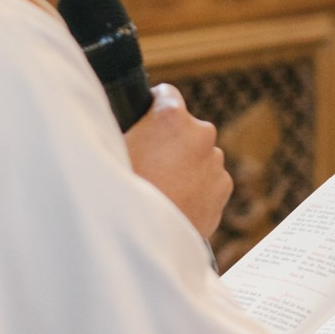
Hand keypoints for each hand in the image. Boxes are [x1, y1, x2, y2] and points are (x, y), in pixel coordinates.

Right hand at [124, 84, 231, 237]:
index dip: (153, 106)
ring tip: (161, 188)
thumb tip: (129, 125)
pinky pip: (209, 180)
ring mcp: (215, 161)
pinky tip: (175, 201)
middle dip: (171, 141)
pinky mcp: (223, 187)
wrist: (144, 238)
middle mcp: (201, 133)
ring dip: (185, 165)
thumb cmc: (120, 190)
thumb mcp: (110, 149)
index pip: (166, 94)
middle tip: (148, 163)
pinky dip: (197, 187)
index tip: (146, 120)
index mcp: (171, 116)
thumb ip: (128, 129)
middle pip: (186, 128)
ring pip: (199, 155)